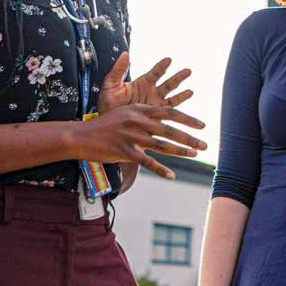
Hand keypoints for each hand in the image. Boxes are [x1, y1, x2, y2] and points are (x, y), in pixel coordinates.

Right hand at [77, 102, 206, 177]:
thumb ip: (143, 113)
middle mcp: (137, 121)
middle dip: (190, 137)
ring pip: (162, 145)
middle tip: (205, 144)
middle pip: (170, 129)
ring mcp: (131, 136)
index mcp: (139, 109)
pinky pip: (147, 162)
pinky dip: (160, 169)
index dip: (188, 119)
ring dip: (181, 151)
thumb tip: (161, 116)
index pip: (169, 112)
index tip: (202, 125)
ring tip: (195, 155)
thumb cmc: (105, 125)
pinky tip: (171, 175)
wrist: (81, 135)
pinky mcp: (125, 151)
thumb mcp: (125, 111)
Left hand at [98, 53, 192, 114]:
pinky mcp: (155, 118)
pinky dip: (177, 113)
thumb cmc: (107, 105)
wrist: (106, 124)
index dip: (162, 66)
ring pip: (172, 98)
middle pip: (168, 84)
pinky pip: (169, 114)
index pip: (155, 73)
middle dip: (178, 77)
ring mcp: (155, 105)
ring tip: (191, 91)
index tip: (169, 60)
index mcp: (142, 84)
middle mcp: (151, 93)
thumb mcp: (110, 85)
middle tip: (188, 71)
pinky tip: (183, 115)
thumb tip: (125, 53)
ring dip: (182, 95)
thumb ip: (118, 70)